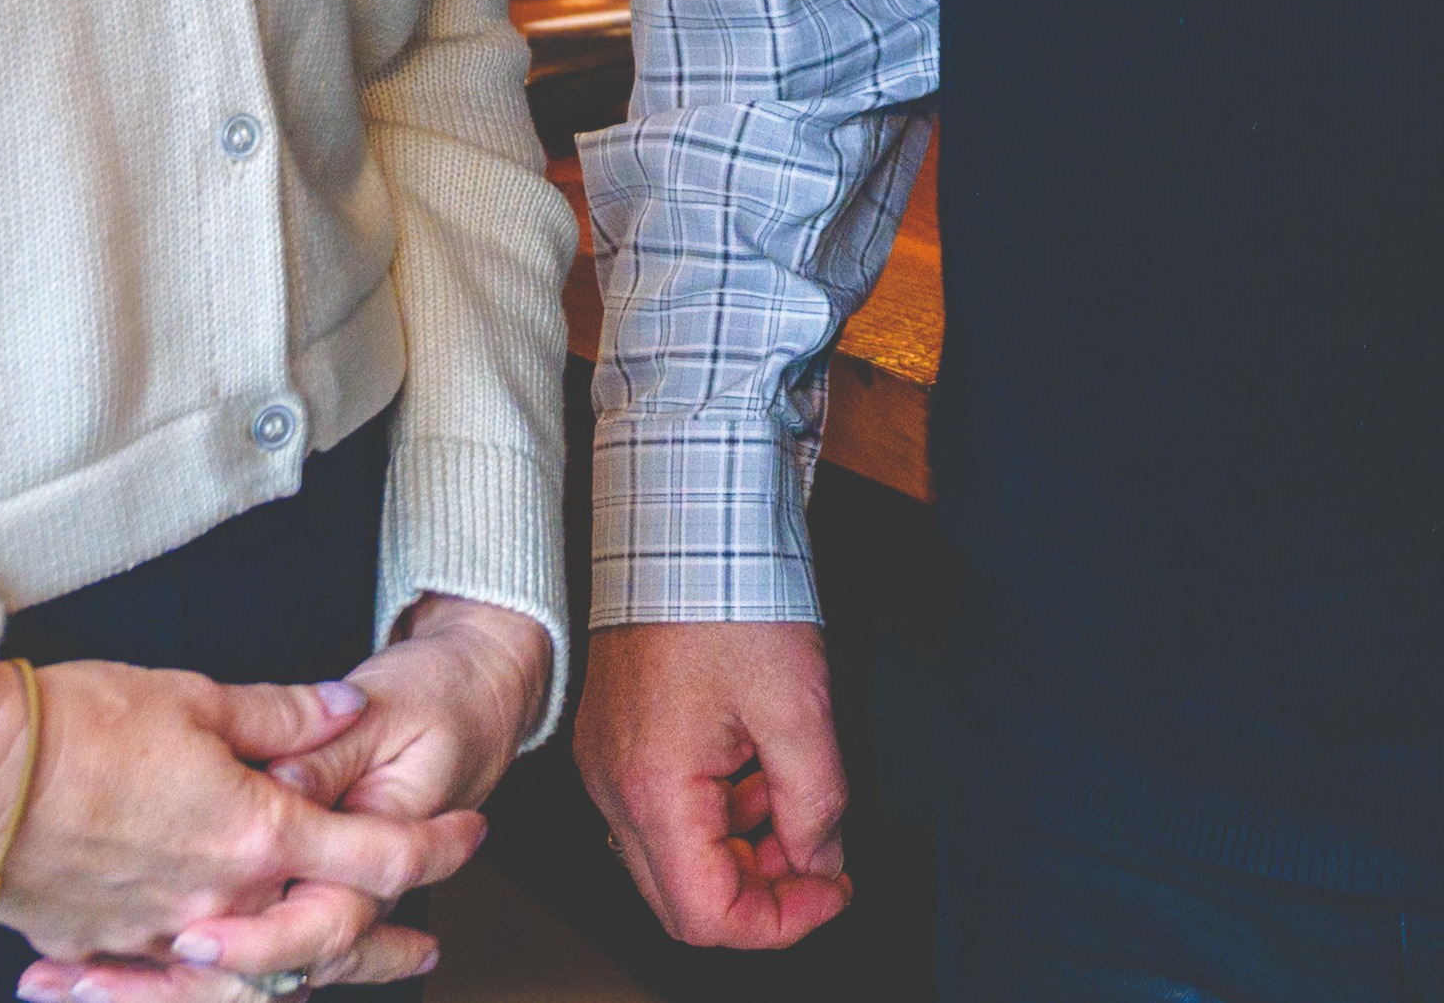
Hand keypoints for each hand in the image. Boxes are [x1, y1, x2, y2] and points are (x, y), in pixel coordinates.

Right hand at [0, 657, 482, 987]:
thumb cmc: (75, 725)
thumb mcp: (195, 698)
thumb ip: (285, 714)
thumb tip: (347, 710)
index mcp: (255, 833)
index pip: (374, 854)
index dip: (433, 849)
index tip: (469, 836)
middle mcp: (215, 902)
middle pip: (324, 940)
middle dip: (385, 945)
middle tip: (427, 946)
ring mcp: (155, 935)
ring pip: (250, 976)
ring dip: (304, 974)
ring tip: (338, 973)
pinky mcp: (98, 945)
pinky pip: (168, 980)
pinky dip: (204, 981)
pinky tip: (219, 973)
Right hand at [579, 619, 853, 950]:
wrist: (683, 520)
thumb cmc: (726, 593)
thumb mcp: (801, 704)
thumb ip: (816, 800)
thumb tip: (820, 856)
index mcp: (653, 788)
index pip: (707, 915)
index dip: (782, 922)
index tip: (833, 890)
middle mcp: (615, 787)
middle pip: (685, 898)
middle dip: (765, 891)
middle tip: (821, 855)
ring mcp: (610, 764)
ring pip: (677, 856)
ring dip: (746, 850)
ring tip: (795, 799)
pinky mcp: (619, 740)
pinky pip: (667, 809)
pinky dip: (721, 811)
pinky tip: (758, 767)